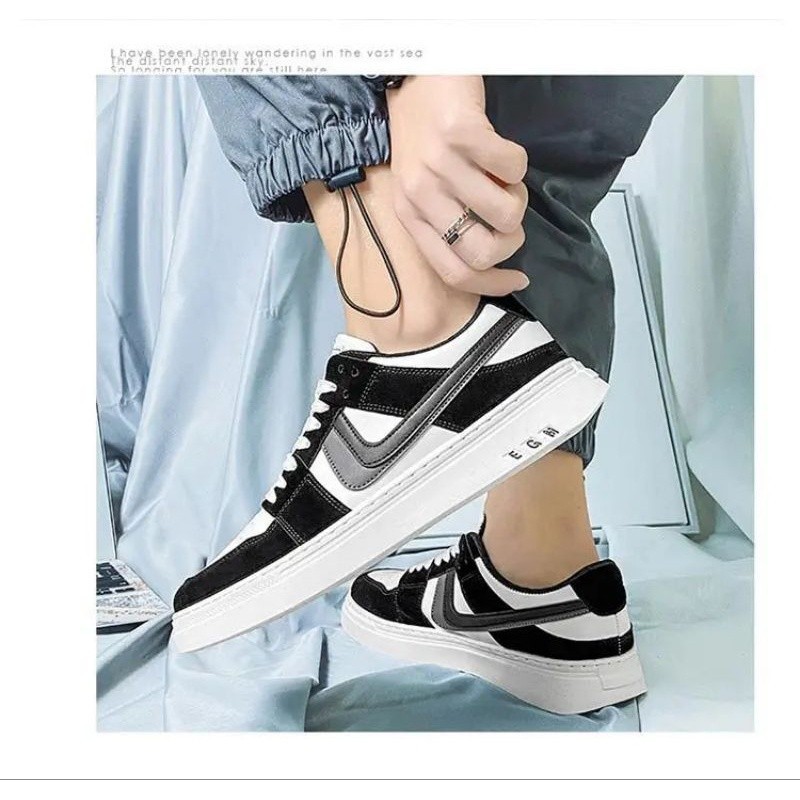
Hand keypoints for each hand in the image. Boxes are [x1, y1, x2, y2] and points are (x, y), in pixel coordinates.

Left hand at [386, 76, 529, 295]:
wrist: (420, 75)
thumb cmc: (427, 136)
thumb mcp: (424, 187)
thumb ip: (446, 222)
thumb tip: (491, 259)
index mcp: (410, 216)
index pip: (453, 272)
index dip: (492, 284)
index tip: (518, 279)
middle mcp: (420, 195)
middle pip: (482, 252)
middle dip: (512, 241)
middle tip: (512, 217)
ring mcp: (440, 164)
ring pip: (506, 213)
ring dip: (518, 197)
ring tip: (502, 178)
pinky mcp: (462, 133)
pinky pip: (514, 169)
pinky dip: (518, 163)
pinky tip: (500, 151)